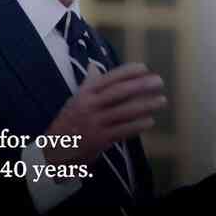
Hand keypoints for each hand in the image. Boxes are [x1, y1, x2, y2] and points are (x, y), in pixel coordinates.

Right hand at [42, 62, 165, 166]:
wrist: (54, 149)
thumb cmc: (68, 122)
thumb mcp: (74, 100)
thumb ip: (88, 84)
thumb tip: (94, 66)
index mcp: (84, 94)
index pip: (108, 78)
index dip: (126, 72)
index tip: (144, 68)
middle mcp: (89, 106)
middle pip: (118, 92)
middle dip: (140, 86)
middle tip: (158, 81)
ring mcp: (95, 123)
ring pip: (123, 111)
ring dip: (144, 105)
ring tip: (161, 100)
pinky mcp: (100, 139)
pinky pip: (122, 130)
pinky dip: (137, 125)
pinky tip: (150, 121)